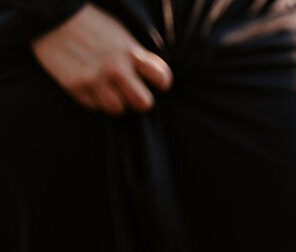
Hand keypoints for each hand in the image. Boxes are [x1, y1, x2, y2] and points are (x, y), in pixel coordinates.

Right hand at [31, 4, 172, 114]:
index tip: (152, 83)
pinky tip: (89, 86)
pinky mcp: (75, 86)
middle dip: (138, 100)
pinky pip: (93, 107)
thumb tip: (148, 76)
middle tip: (130, 93)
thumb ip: (136, 55)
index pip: (162, 78)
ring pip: (117, 109)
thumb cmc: (90, 24)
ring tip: (107, 90)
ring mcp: (94, 79)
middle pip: (143, 103)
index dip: (160, 83)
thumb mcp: (120, 34)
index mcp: (131, 52)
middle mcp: (116, 68)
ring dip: (114, 102)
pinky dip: (93, 100)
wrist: (51, 16)